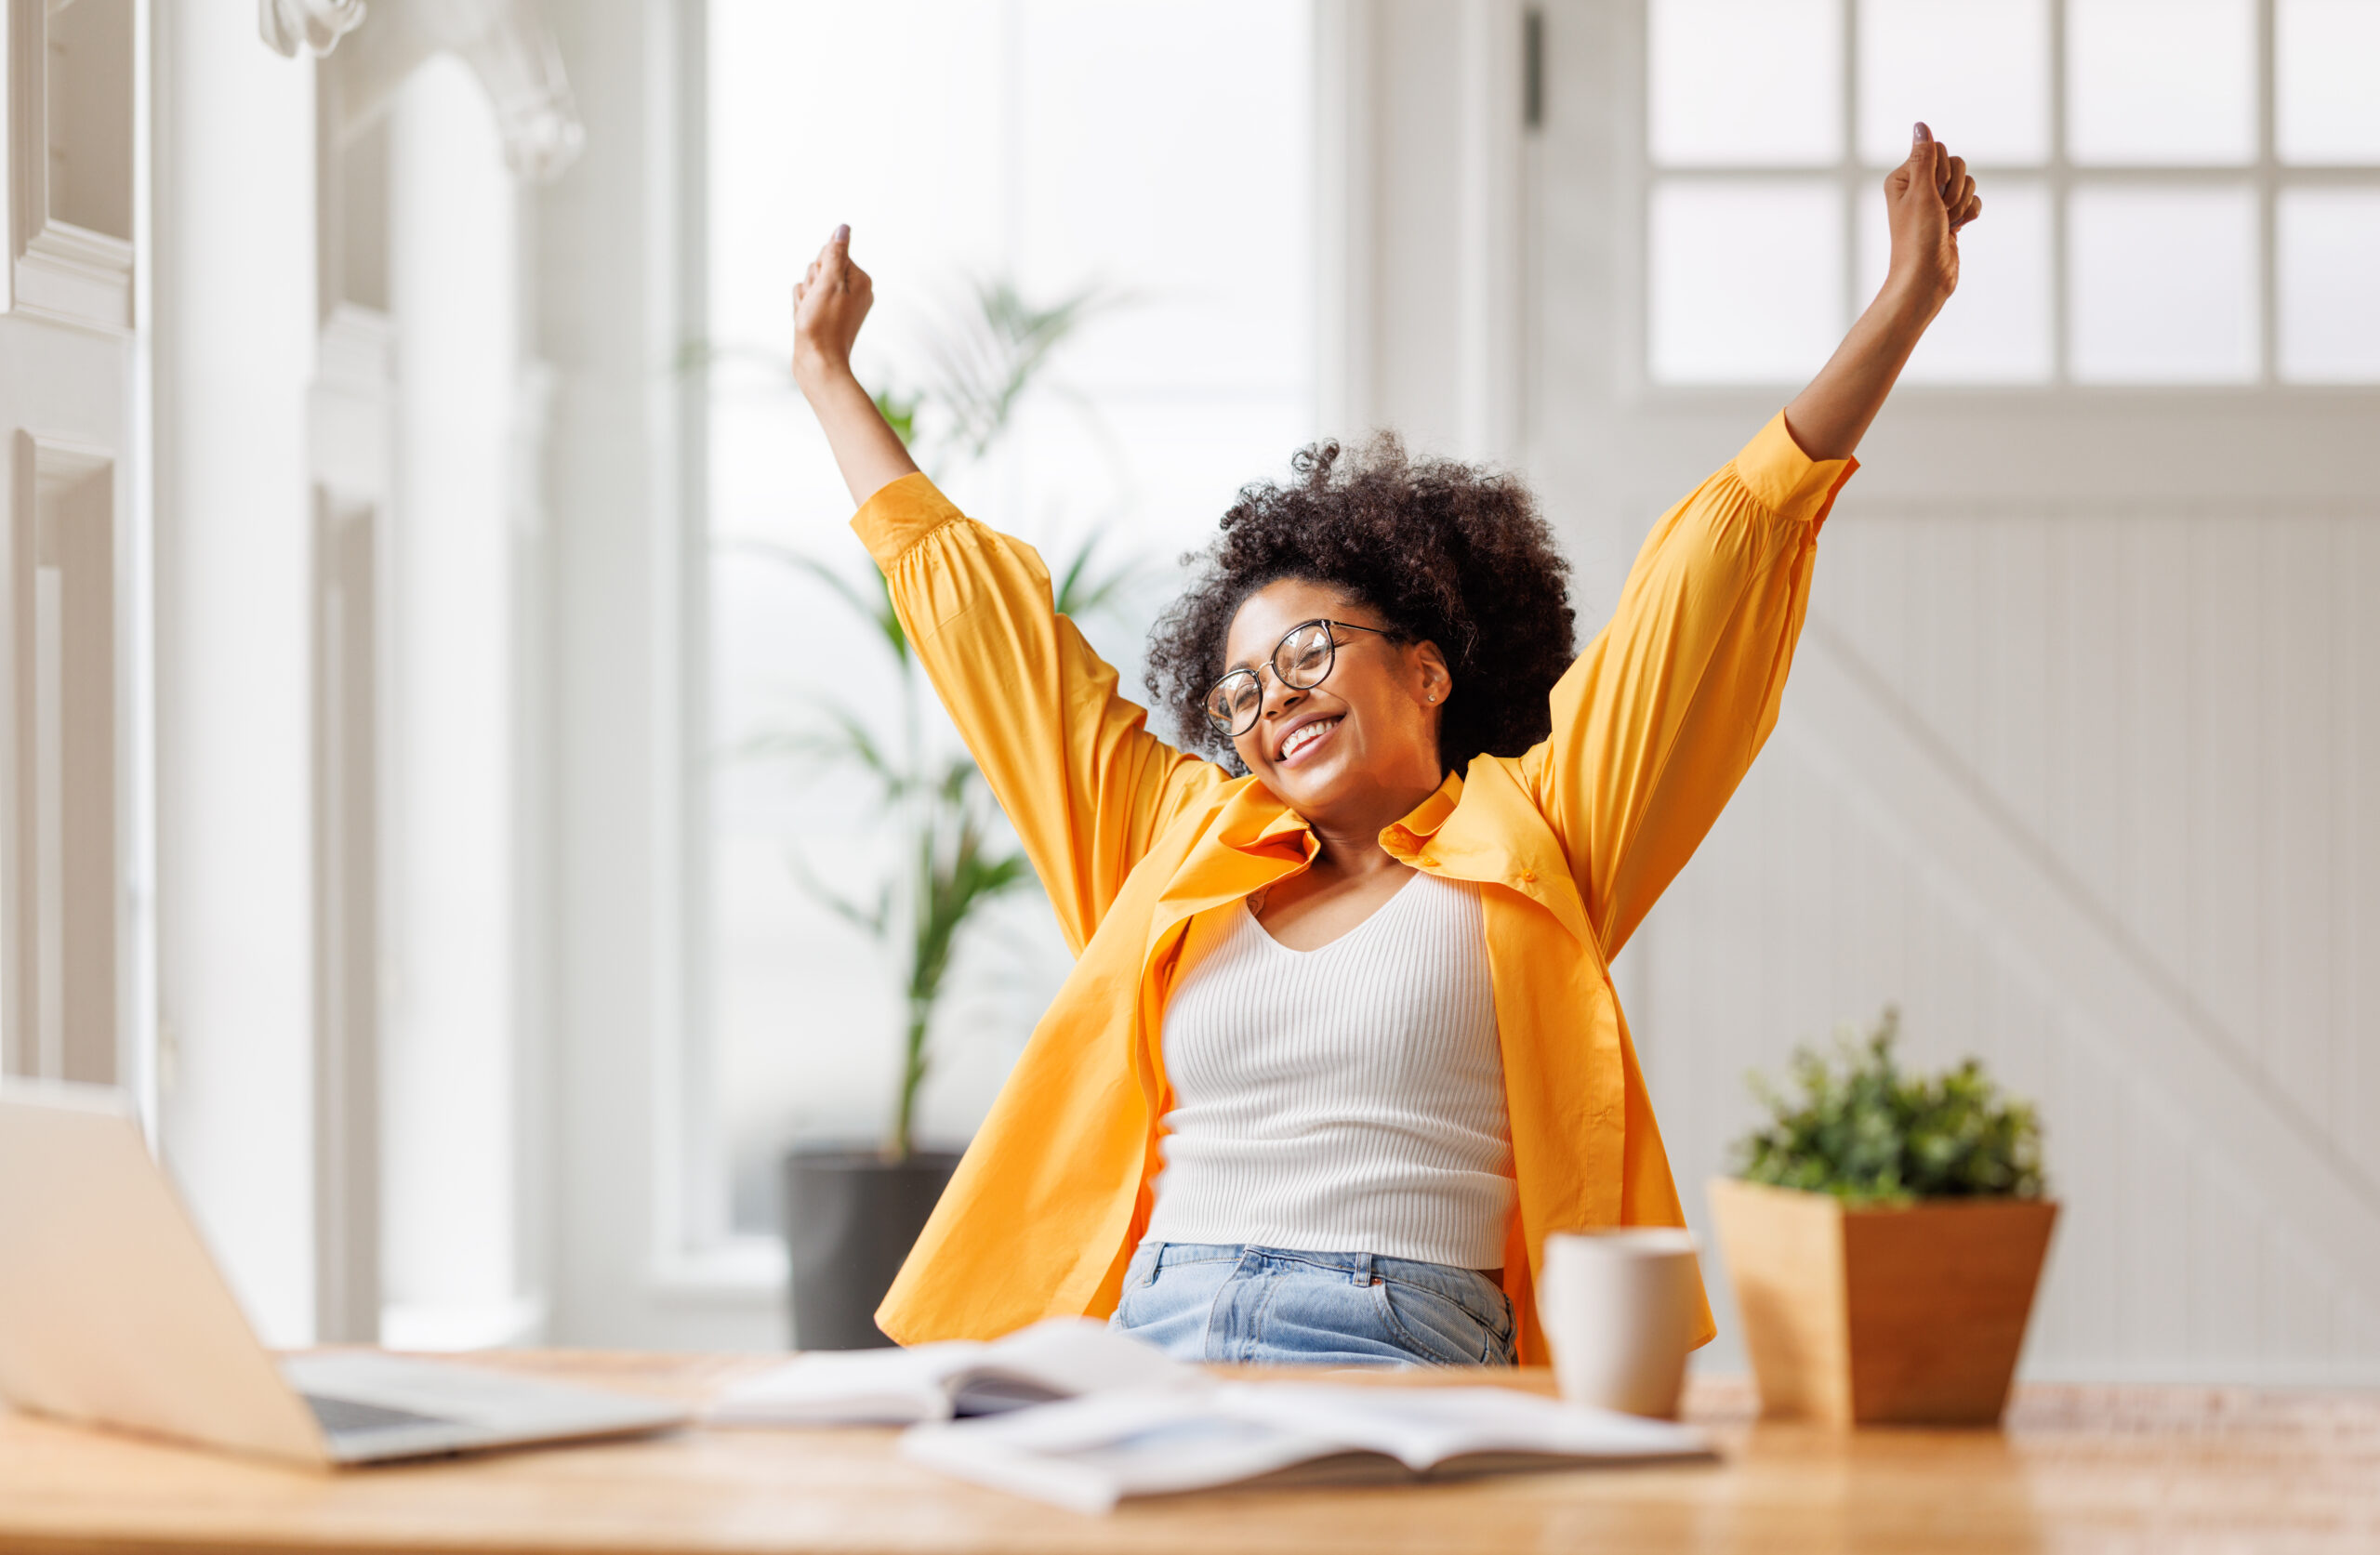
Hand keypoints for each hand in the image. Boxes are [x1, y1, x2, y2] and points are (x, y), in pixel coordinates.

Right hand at [792, 224, 872, 392]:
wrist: (818, 365)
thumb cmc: (823, 325)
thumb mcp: (829, 283)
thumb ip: (836, 254)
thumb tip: (843, 228)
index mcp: (860, 280)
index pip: (831, 254)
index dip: (819, 270)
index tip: (821, 290)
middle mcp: (854, 290)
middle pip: (820, 268)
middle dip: (810, 284)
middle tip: (815, 305)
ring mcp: (840, 304)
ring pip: (810, 284)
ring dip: (804, 298)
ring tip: (809, 316)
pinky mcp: (827, 316)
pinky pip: (807, 300)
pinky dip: (802, 309)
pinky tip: (806, 323)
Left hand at [1881, 123, 1979, 314]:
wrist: (1927, 277)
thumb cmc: (1918, 237)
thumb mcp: (1921, 192)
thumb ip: (1924, 157)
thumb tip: (1921, 125)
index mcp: (1904, 178)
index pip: (1938, 150)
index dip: (1943, 170)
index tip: (1933, 193)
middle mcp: (1918, 187)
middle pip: (1957, 164)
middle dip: (1955, 188)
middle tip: (1940, 212)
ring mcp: (1936, 203)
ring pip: (1968, 183)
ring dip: (1962, 203)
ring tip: (1946, 224)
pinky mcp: (1951, 217)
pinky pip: (1973, 201)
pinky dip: (1969, 214)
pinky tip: (1957, 229)